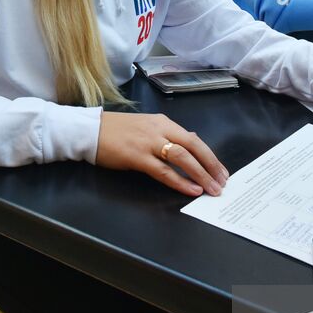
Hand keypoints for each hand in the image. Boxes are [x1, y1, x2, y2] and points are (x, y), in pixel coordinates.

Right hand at [96, 112, 227, 197]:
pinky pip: (164, 171)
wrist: (90, 130)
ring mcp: (149, 142)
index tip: (221, 171)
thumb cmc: (116, 131)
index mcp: (163, 122)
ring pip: (182, 157)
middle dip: (211, 165)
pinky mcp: (137, 156)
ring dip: (201, 174)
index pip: (194, 139)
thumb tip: (189, 142)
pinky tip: (192, 189)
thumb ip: (166, 135)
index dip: (210, 156)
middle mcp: (160, 129)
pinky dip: (180, 181)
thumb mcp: (146, 127)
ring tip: (211, 189)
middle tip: (222, 182)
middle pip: (194, 146)